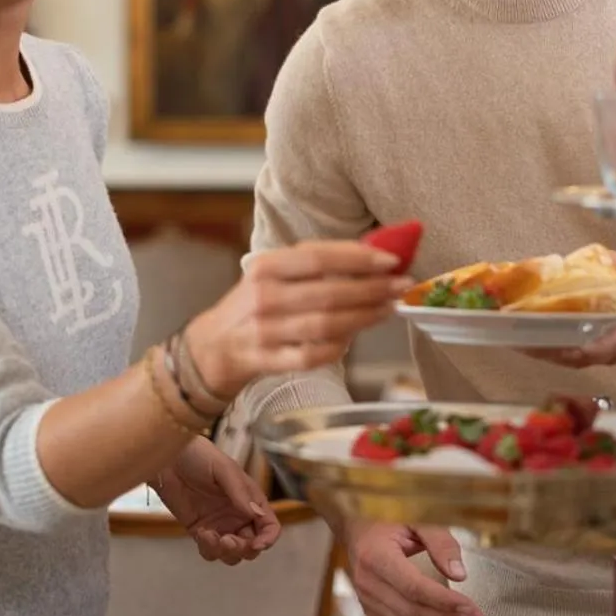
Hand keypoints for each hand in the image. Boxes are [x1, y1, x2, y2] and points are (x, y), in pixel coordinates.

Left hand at [154, 437, 280, 564]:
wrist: (169, 459)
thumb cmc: (200, 456)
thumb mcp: (224, 469)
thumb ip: (240, 492)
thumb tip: (257, 515)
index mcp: (250, 500)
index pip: (269, 525)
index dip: (268, 538)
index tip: (257, 544)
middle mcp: (239, 516)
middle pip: (252, 545)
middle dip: (244, 548)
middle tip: (228, 540)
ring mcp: (220, 526)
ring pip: (232, 554)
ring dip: (226, 552)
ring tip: (211, 536)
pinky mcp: (200, 532)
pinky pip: (210, 551)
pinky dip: (209, 549)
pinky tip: (201, 533)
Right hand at [185, 241, 408, 398]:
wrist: (214, 346)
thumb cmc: (257, 303)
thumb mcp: (275, 273)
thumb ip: (317, 264)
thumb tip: (375, 253)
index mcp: (266, 266)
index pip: (319, 257)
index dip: (359, 258)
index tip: (391, 260)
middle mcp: (263, 297)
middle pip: (329, 293)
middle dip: (373, 289)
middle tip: (401, 285)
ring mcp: (265, 332)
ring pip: (327, 325)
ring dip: (366, 317)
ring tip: (390, 308)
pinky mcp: (269, 361)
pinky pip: (314, 355)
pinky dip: (340, 347)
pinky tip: (356, 336)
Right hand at [343, 519, 482, 615]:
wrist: (356, 532)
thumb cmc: (390, 523)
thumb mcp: (417, 522)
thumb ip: (441, 543)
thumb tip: (459, 575)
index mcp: (376, 556)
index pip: (413, 587)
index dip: (444, 600)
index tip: (470, 606)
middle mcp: (367, 582)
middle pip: (411, 612)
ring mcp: (366, 599)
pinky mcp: (369, 610)